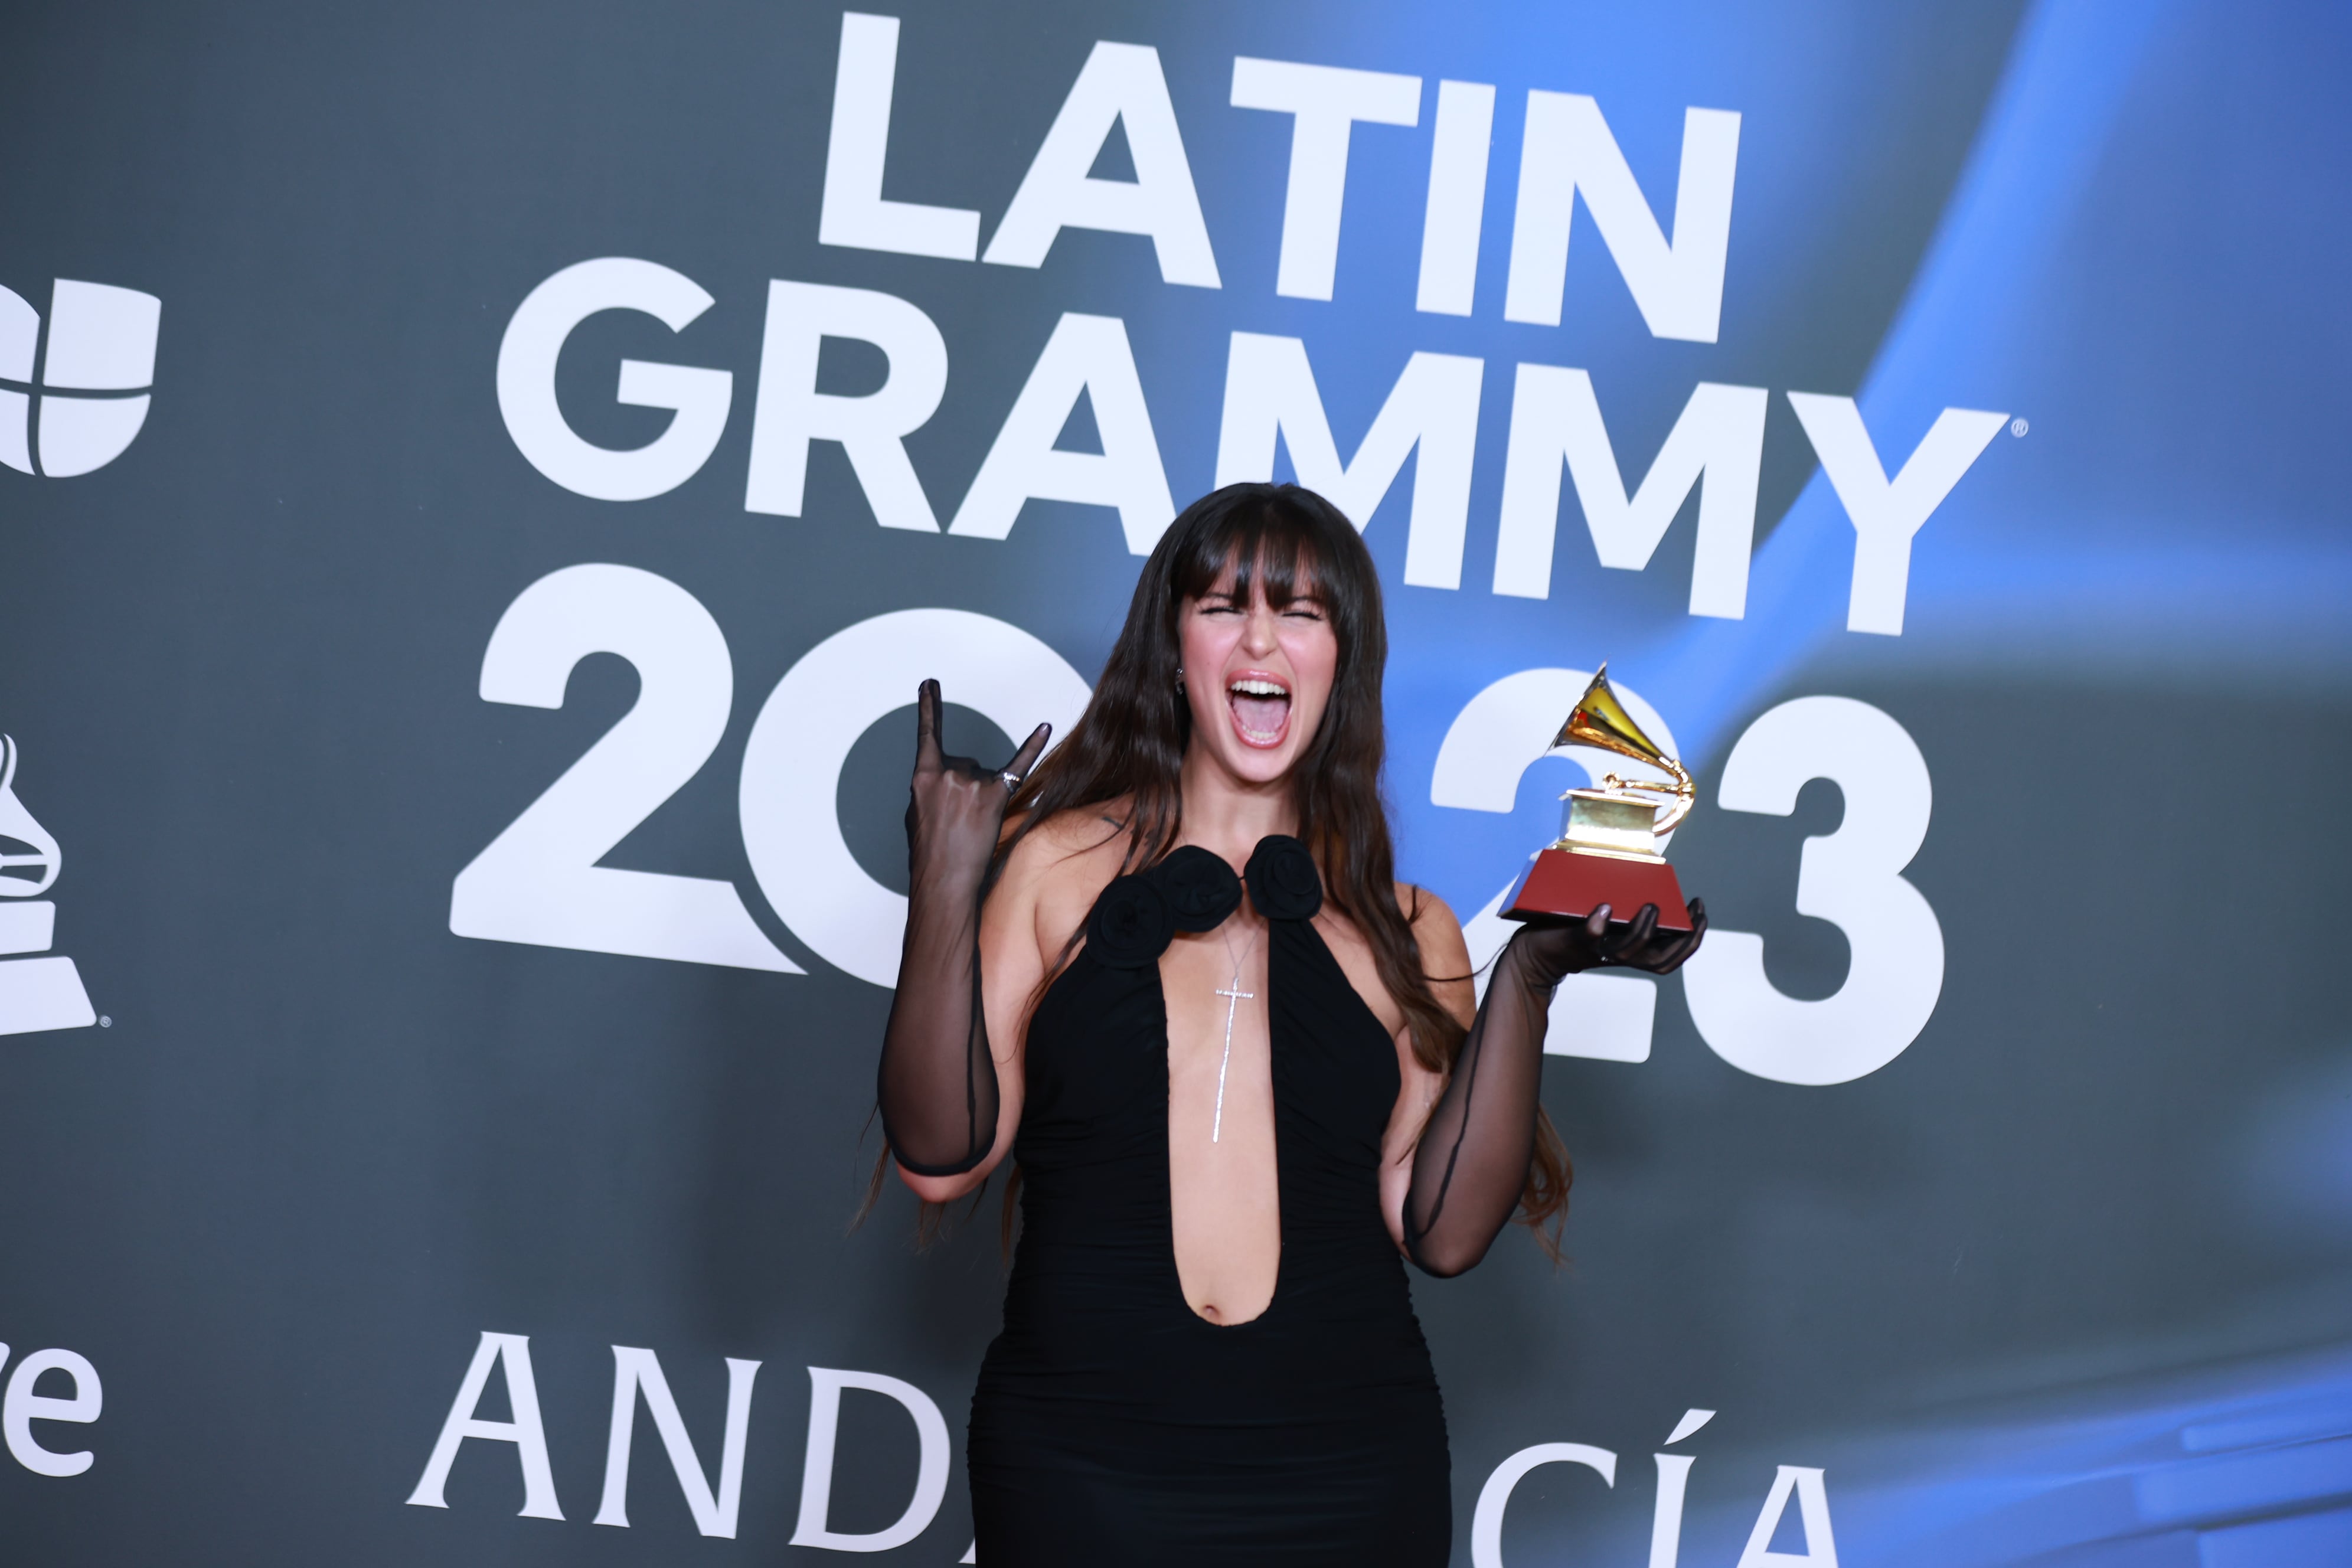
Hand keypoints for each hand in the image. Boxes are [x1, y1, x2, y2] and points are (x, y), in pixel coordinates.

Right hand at [906, 679, 1050, 889]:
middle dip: (963, 789)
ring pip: (984, 776)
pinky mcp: (995, 795)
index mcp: (923, 776)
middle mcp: (947, 772)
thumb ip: (931, 788)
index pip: (927, 734)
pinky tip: (1044, 727)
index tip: (930, 684)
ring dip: (981, 799)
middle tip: (956, 822)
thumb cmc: (929, 855)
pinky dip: (1032, 745)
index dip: (928, 707)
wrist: (943, 882)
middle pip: (963, 764)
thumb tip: (946, 780)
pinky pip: (1017, 766)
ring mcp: (972, 782)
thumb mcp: (917, 815)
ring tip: (970, 828)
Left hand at [1507, 898, 1708, 988]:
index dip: (1692, 940)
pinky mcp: (1572, 944)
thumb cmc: (1572, 932)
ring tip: (1650, 906)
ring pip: (1628, 952)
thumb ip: (1626, 912)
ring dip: (1642, 932)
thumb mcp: (1607, 922)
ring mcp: (1597, 952)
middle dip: (1682, 939)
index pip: (1671, 956)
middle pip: (1660, 960)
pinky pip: (1586, 938)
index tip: (1701, 912)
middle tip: (1690, 911)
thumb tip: (1648, 889)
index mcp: (1631, 953)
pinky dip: (1596, 926)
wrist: (1534, 951)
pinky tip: (1604, 910)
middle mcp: (1618, 957)